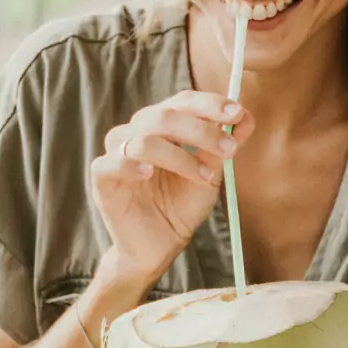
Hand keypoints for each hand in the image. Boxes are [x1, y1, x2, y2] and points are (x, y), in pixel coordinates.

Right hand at [91, 90, 253, 283]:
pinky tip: (149, 173)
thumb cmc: (180, 207)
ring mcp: (116, 154)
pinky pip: (110, 162)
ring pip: (143, 139)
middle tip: (228, 149)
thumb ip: (222, 148)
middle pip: (163, 116)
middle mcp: (135, 133)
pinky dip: (130, 165)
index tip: (236, 113)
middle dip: (201, 130)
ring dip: (180, 156)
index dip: (208, 103)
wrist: (160, 246)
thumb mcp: (209, 176)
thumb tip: (246, 117)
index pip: (181, 102)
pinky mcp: (102, 179)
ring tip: (204, 178)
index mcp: (160, 126)